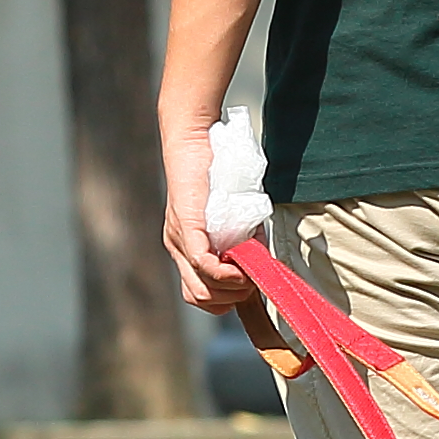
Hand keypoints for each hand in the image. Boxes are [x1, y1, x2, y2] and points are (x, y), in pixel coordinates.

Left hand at [162, 121, 249, 314]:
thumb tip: (260, 264)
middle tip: (252, 279)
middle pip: (200, 297)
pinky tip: (240, 268)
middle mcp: (177, 248)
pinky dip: (224, 273)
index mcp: (186, 250)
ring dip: (232, 287)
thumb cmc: (216, 175)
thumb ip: (242, 241)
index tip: (248, 284)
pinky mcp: (186, 224)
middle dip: (233, 297)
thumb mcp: (233, 217)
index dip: (226, 299)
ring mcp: (178, 238)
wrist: (194, 140)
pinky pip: (201, 262)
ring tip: (248, 272)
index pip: (199, 295)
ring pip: (200, 288)